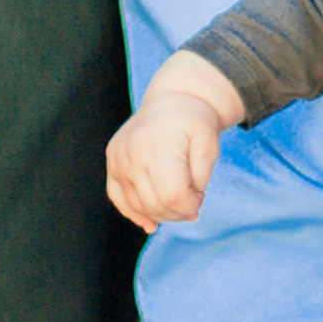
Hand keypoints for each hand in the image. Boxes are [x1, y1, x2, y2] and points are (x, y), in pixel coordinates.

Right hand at [105, 91, 227, 228]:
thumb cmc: (194, 122)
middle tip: (192, 200)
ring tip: (177, 201)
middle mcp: (133, 152)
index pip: (172, 195)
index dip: (190, 205)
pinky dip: (135, 214)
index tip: (200, 196)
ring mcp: (118, 158)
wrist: (172, 100)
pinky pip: (118, 198)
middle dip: (177, 211)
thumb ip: (202, 176)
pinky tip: (151, 222)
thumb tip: (188, 207)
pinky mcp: (112, 162)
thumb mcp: (210, 143)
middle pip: (154, 203)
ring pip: (136, 205)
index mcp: (159, 145)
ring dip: (160, 213)